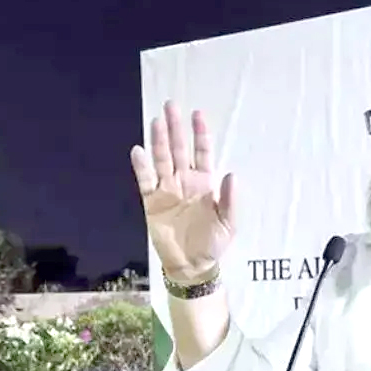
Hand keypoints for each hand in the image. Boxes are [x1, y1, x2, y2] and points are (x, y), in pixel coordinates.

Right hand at [130, 100, 235, 283]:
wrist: (192, 265)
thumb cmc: (213, 243)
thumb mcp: (229, 223)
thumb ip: (230, 200)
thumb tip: (231, 174)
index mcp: (204, 184)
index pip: (201, 152)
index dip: (199, 134)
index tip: (197, 113)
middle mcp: (184, 181)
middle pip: (179, 150)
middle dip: (176, 128)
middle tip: (171, 105)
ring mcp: (167, 190)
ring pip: (162, 160)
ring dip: (159, 140)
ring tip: (157, 120)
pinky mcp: (152, 202)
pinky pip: (145, 181)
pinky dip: (141, 166)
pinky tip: (139, 150)